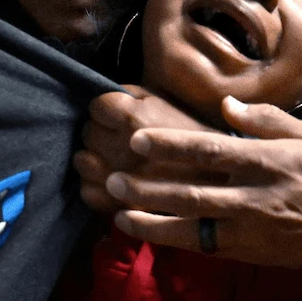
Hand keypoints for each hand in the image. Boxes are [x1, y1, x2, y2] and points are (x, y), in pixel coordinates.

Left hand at [75, 85, 217, 211]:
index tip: (117, 114)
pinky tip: (110, 181)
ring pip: (82, 162)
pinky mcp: (120, 205)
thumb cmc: (193, 135)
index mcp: (135, 119)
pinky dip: (94, 186)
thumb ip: (134, 94)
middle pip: (87, 133)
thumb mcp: (167, 102)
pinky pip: (87, 192)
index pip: (95, 107)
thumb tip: (105, 95)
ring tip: (110, 158)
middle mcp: (122, 149)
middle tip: (117, 136)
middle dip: (100, 132)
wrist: (219, 179)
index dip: (105, 109)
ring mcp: (119, 179)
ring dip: (92, 158)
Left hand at [108, 96, 301, 277]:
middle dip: (150, 186)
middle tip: (112, 178)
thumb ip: (267, 121)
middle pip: (193, 190)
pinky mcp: (251, 251)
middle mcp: (257, 196)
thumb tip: (226, 104)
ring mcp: (252, 228)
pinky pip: (204, 246)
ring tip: (118, 211)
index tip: (138, 139)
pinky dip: (175, 239)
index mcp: (270, 161)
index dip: (172, 145)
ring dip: (153, 219)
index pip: (211, 151)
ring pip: (193, 224)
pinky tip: (148, 231)